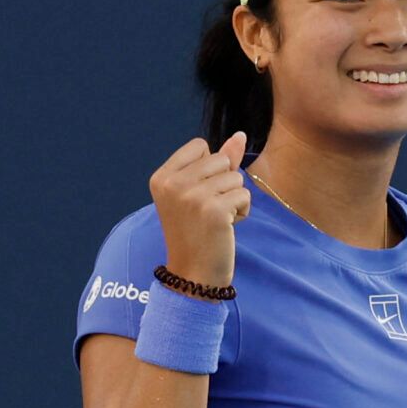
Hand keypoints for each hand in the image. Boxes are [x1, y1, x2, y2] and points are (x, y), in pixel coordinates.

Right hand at [148, 130, 247, 286]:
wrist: (193, 273)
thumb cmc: (197, 232)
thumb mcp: (199, 192)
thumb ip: (220, 161)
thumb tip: (240, 134)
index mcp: (162, 176)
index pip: (201, 146)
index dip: (210, 169)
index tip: (199, 195)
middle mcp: (173, 184)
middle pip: (221, 160)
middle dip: (225, 184)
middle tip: (209, 211)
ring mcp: (192, 196)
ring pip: (236, 178)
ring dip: (235, 199)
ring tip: (217, 220)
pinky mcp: (214, 211)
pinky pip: (244, 196)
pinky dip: (242, 212)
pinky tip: (226, 228)